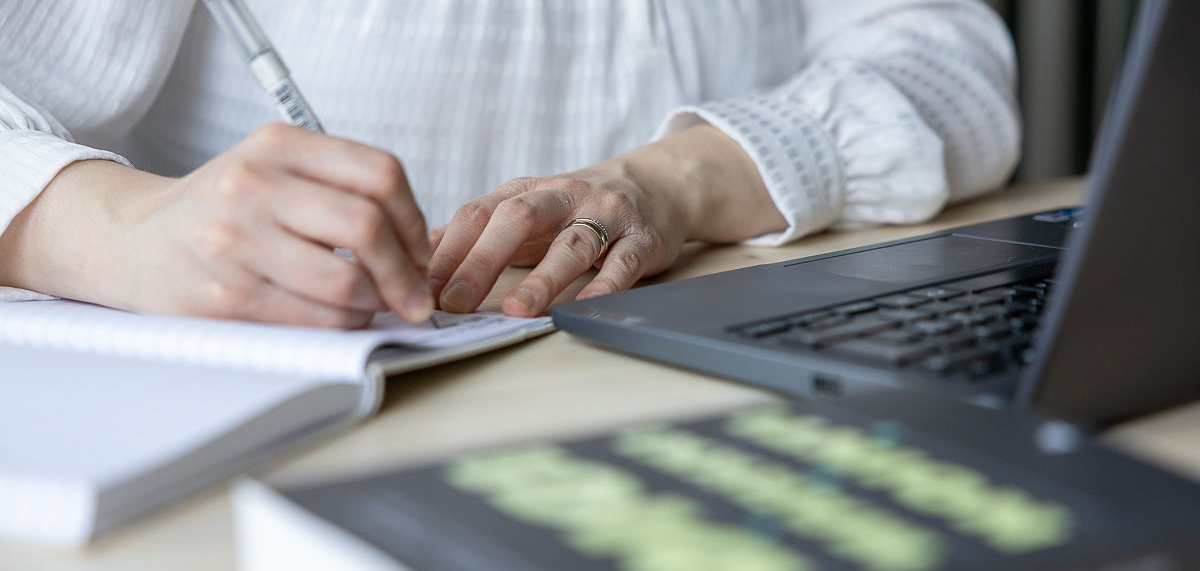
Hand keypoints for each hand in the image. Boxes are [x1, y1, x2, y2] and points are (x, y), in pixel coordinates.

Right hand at [1, 124, 432, 327]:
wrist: (133, 241)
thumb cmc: (223, 210)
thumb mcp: (274, 169)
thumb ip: (342, 189)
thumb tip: (422, 247)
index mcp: (278, 146)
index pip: (380, 174)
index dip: (415, 220)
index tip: (421, 251)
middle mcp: (254, 185)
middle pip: (368, 227)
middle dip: (406, 273)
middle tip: (415, 296)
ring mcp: (235, 242)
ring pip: (347, 283)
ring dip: (375, 305)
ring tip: (372, 307)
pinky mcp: (226, 297)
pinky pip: (314, 320)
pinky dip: (343, 326)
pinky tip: (339, 319)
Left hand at [429, 162, 687, 316]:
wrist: (656, 185)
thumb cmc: (576, 207)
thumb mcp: (522, 209)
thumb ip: (474, 232)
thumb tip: (412, 256)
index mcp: (524, 191)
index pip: (477, 214)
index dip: (447, 251)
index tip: (420, 288)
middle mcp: (562, 197)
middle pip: (517, 220)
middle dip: (481, 261)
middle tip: (454, 302)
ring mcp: (604, 215)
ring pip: (571, 243)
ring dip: (543, 278)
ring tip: (518, 310)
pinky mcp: (642, 239)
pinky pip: (623, 264)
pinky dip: (605, 287)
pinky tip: (583, 309)